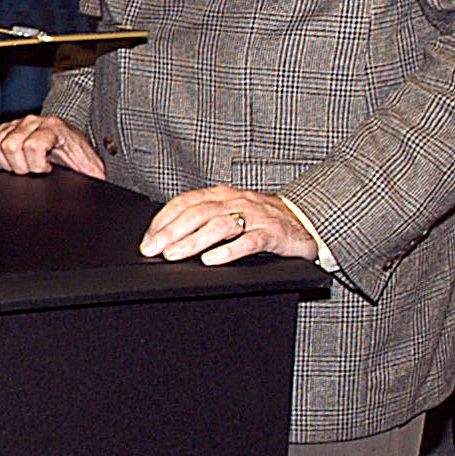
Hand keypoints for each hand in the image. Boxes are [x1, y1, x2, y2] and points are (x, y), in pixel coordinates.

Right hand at [0, 113, 105, 179]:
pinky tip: (13, 162)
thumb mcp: (90, 169)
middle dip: (20, 167)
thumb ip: (92, 176)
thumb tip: (95, 186)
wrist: (72, 143)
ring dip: (7, 163)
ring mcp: (16, 124)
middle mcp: (33, 122)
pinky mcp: (4, 130)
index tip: (47, 170)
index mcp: (54, 128)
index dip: (37, 166)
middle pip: (10, 146)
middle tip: (33, 171)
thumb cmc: (78, 157)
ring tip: (23, 166)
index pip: (32, 145)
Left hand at [140, 186, 318, 265]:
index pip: (186, 202)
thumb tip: (168, 238)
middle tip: (152, 249)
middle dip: (171, 232)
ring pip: (219, 225)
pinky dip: (229, 251)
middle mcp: (237, 201)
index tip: (147, 239)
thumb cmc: (263, 218)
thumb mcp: (233, 211)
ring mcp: (256, 216)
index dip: (163, 220)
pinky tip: (212, 260)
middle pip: (198, 213)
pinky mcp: (273, 233)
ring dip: (193, 241)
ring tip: (174, 255)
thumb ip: (206, 218)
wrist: (306, 219)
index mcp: (223, 194)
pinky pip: (249, 241)